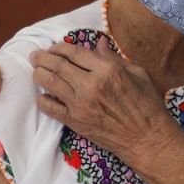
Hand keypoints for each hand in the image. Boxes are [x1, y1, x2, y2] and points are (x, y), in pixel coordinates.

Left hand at [30, 36, 181, 165]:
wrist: (147, 140)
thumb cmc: (148, 105)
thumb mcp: (137, 74)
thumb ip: (114, 58)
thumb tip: (98, 43)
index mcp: (108, 70)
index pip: (74, 52)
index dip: (59, 47)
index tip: (54, 47)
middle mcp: (91, 85)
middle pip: (57, 65)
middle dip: (42, 57)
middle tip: (35, 55)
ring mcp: (81, 104)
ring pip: (49, 83)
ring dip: (38, 74)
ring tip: (35, 70)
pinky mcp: (75, 121)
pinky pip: (50, 108)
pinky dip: (42, 99)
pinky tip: (43, 95)